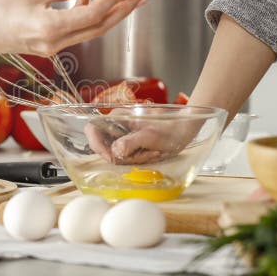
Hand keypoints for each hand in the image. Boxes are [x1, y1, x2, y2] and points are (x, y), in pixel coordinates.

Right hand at [0, 0, 146, 55]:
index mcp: (51, 29)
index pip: (93, 14)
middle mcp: (55, 44)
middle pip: (99, 28)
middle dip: (121, 11)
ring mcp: (53, 49)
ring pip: (90, 32)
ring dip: (108, 15)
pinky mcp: (50, 47)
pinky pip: (77, 33)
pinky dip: (89, 17)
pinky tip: (92, 0)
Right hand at [84, 108, 200, 164]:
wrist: (183, 129)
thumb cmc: (169, 128)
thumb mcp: (150, 136)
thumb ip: (131, 142)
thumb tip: (116, 152)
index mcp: (117, 117)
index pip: (92, 129)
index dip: (97, 145)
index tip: (111, 157)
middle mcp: (116, 125)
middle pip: (105, 146)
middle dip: (121, 156)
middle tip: (141, 155)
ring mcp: (122, 135)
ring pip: (116, 153)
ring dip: (133, 158)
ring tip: (151, 152)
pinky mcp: (128, 143)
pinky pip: (125, 155)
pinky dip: (137, 158)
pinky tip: (151, 153)